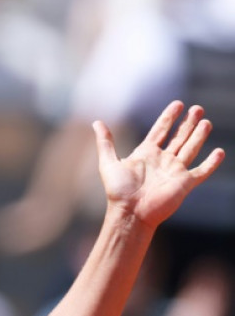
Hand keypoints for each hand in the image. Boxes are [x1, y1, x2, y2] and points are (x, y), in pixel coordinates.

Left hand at [93, 101, 225, 227]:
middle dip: (188, 123)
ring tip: (205, 121)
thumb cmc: (118, 191)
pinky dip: (211, 163)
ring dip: (198, 135)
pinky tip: (219, 152)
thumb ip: (105, 142)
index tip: (178, 103)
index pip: (160, 130)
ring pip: (190, 149)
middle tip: (197, 108)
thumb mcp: (108, 163)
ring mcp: (175, 171)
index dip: (169, 117)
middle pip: (178, 137)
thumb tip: (96, 122)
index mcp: (146, 154)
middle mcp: (162, 160)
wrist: (130, 212)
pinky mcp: (185, 183)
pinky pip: (202, 171)